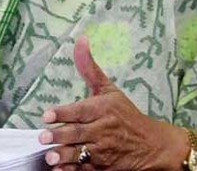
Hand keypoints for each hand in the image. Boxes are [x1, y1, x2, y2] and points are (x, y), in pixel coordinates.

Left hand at [39, 36, 186, 170]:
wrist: (152, 144)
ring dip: (65, 156)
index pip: (80, 111)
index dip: (63, 113)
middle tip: (44, 137)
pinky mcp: (104, 168)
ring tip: (51, 157)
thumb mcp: (109, 89)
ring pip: (81, 154)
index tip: (48, 115)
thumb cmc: (126, 114)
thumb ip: (89, 68)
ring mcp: (104, 151)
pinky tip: (59, 170)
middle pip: (78, 134)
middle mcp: (103, 130)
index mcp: (103, 109)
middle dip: (61, 136)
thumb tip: (80, 39)